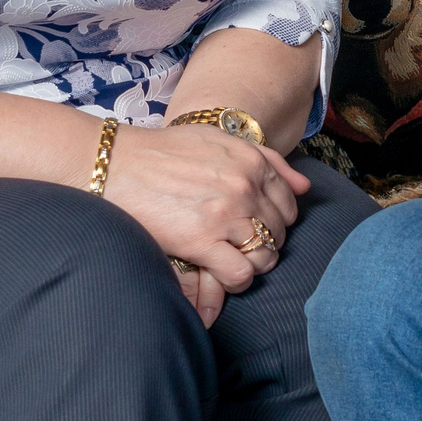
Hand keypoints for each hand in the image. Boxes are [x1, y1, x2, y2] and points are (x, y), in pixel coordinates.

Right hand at [102, 123, 309, 325]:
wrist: (116, 165)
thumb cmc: (164, 153)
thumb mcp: (219, 140)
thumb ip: (266, 159)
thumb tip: (305, 188)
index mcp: (251, 161)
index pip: (288, 203)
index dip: (275, 221)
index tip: (256, 227)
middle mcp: (244, 187)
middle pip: (279, 232)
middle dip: (265, 244)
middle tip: (240, 247)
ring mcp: (225, 215)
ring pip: (265, 256)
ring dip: (253, 264)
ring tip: (231, 261)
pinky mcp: (202, 241)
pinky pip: (241, 274)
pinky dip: (236, 280)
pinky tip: (220, 272)